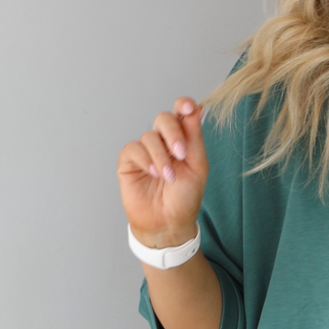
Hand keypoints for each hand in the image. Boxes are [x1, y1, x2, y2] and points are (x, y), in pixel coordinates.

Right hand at [117, 98, 208, 247]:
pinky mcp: (129, 161)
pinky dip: (145, 159)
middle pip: (163, 119)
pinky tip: (154, 173)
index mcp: (182, 139)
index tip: (189, 107)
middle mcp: (162, 141)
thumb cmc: (184, 197)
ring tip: (168, 177)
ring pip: (149, 136)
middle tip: (180, 154)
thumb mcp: (197, 166)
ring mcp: (145, 150)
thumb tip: (199, 108)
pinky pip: (133, 148)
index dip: (183, 105)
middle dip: (173, 133)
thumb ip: (194, 137)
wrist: (168, 223)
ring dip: (160, 156)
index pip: (181, 113)